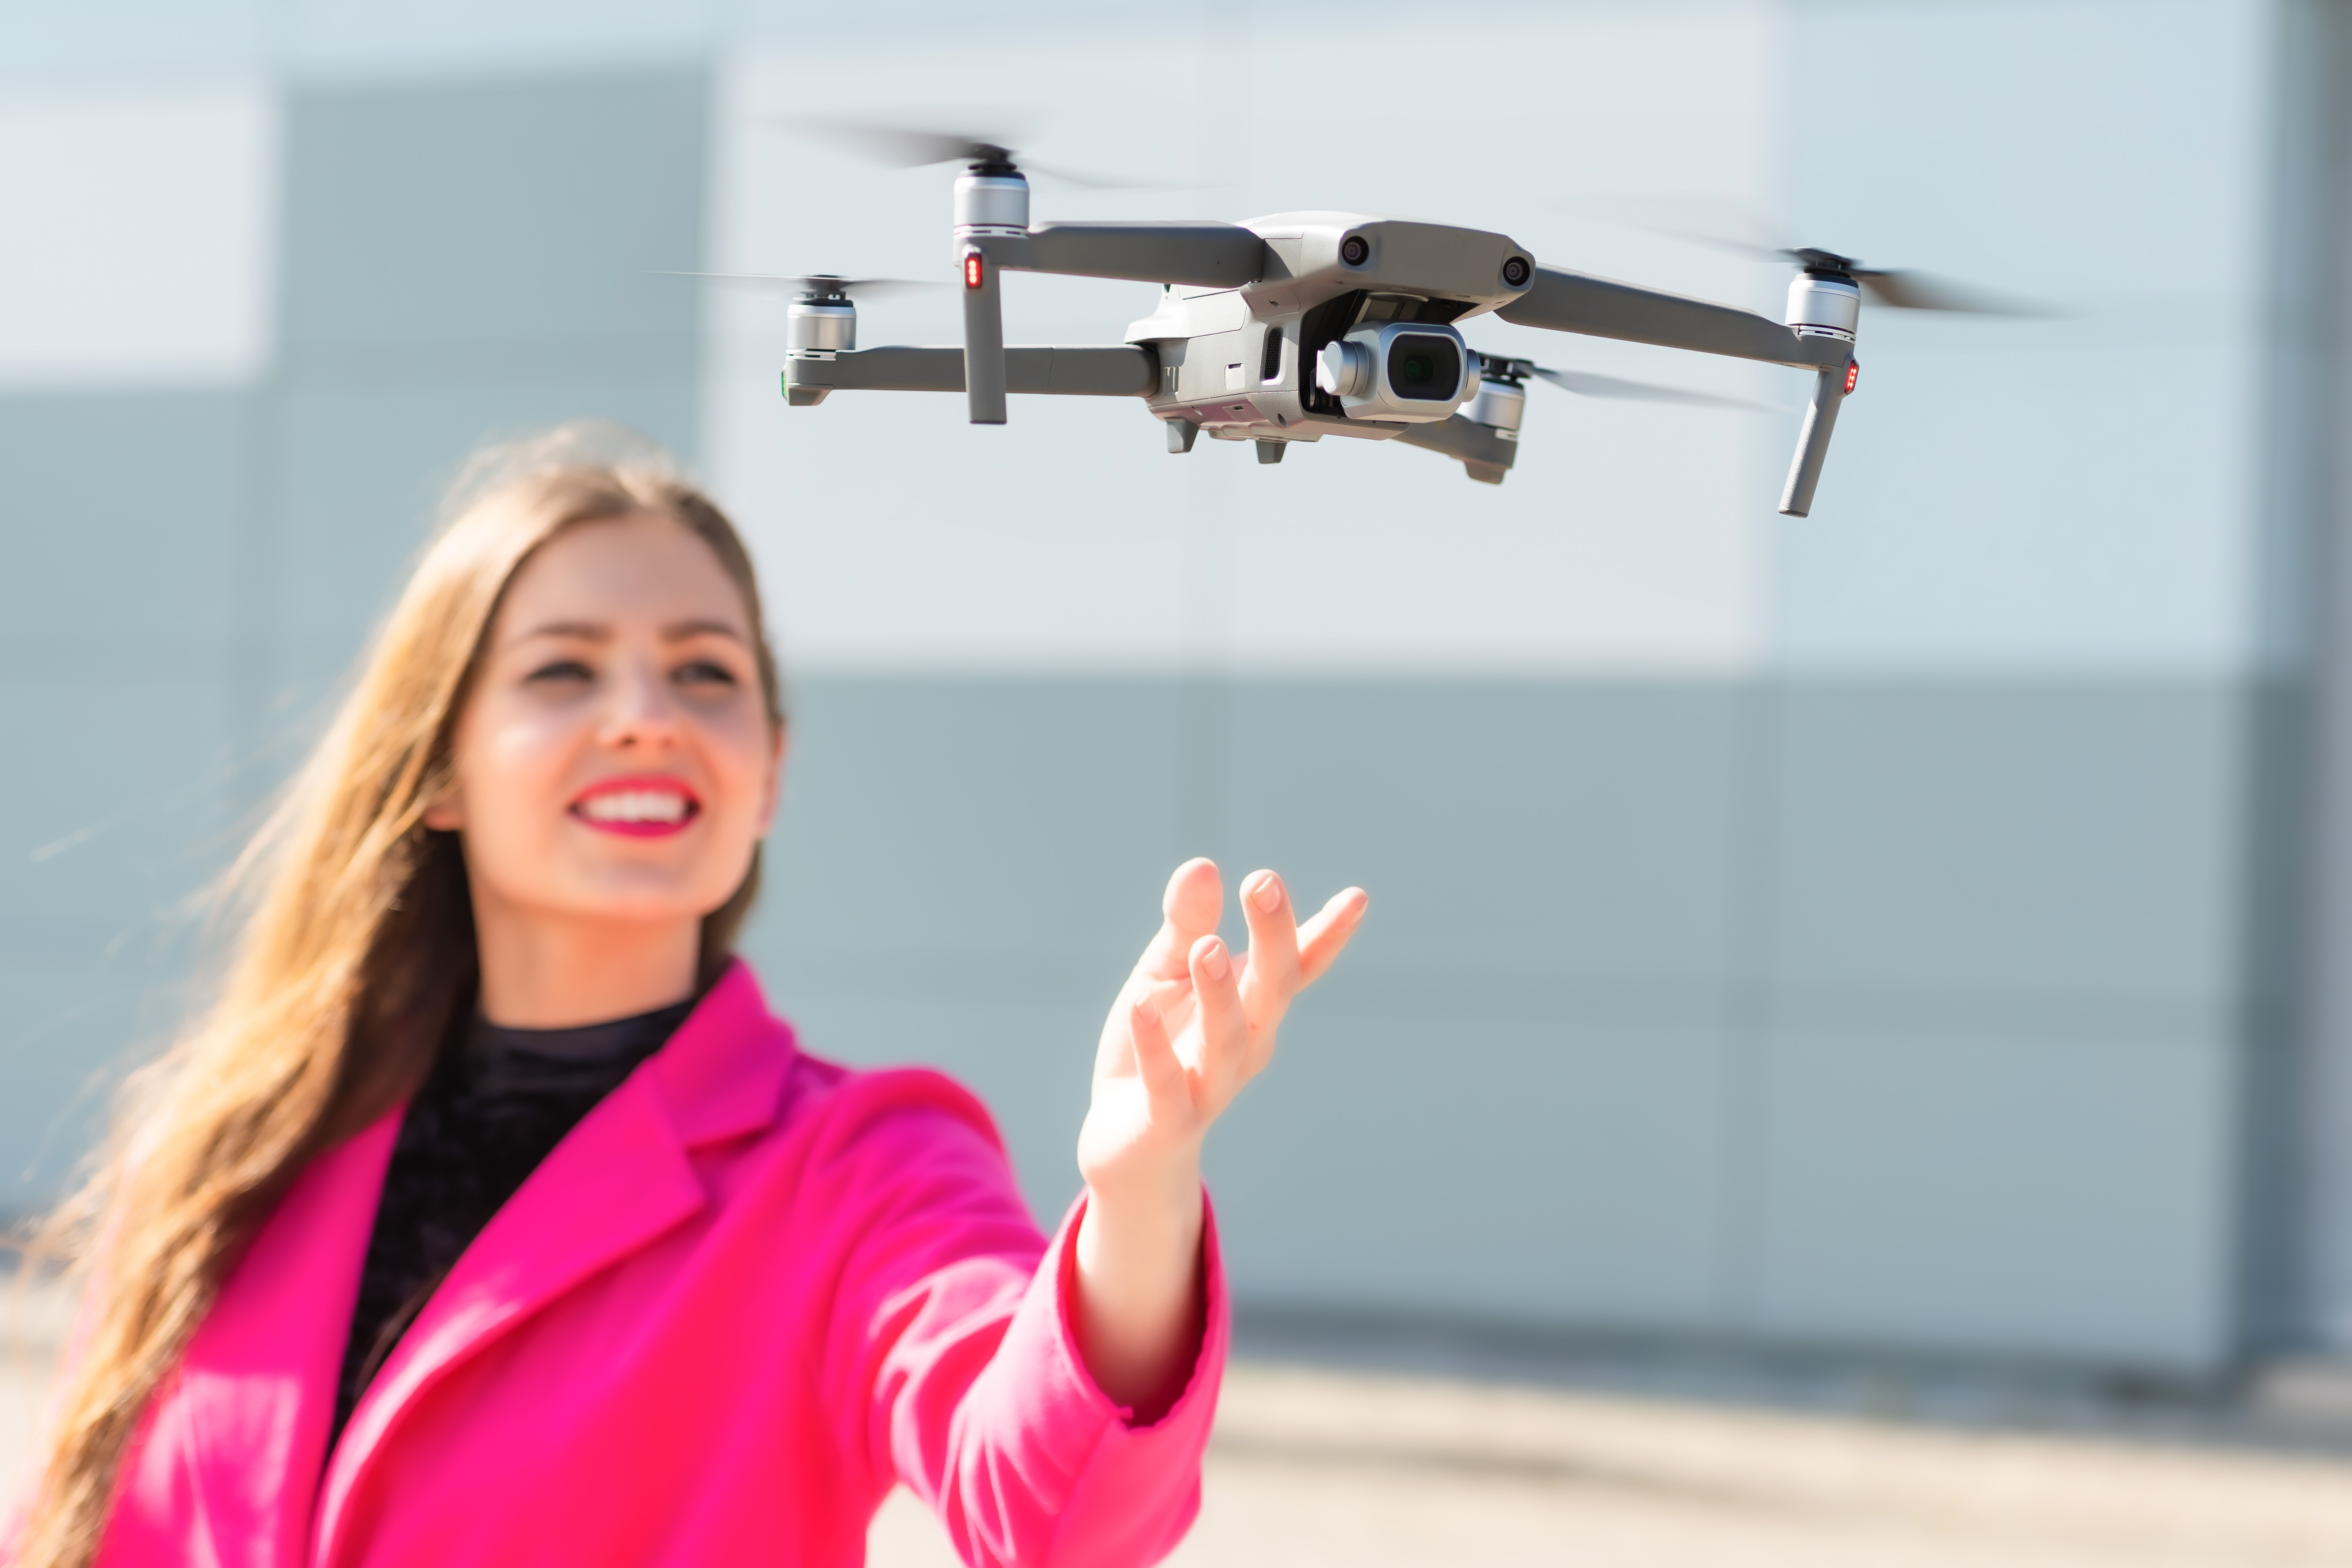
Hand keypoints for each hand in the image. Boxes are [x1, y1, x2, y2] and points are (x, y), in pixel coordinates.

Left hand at [1071, 858, 1367, 1414]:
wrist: (1127, 1147)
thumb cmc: (1157, 1048)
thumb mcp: (1165, 975)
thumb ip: (1185, 926)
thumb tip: (1201, 865)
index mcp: (1253, 1007)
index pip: (1297, 967)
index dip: (1328, 936)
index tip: (1357, 897)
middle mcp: (1246, 1047)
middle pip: (1270, 992)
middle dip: (1272, 939)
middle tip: (1265, 882)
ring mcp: (1210, 1087)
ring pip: (1226, 1041)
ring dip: (1221, 995)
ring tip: (1207, 948)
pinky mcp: (1167, 1121)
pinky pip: (1166, 1085)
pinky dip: (1156, 1047)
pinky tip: (1139, 1004)